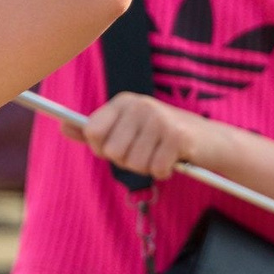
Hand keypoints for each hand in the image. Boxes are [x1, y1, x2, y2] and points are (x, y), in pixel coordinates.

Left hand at [64, 91, 210, 182]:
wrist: (211, 141)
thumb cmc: (163, 138)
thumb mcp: (128, 129)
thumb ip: (94, 129)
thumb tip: (62, 126)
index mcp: (124, 101)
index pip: (92, 131)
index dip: (103, 148)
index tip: (120, 146)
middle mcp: (140, 105)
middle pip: (112, 152)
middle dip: (128, 161)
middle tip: (147, 151)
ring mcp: (160, 118)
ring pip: (134, 164)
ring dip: (148, 167)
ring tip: (161, 154)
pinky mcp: (178, 136)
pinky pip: (156, 169)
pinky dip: (165, 172)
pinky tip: (175, 159)